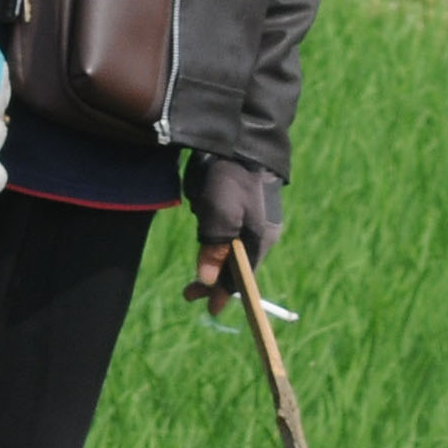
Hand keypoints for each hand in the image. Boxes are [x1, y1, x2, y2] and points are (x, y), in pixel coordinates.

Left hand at [185, 153, 281, 311]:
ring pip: (229, 248)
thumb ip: (213, 248)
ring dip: (211, 253)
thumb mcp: (219, 214)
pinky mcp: (246, 206)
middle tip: (188, 292)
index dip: (222, 295)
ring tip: (196, 242)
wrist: (241, 139)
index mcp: (258, 241)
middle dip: (213, 280)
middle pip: (236, 267)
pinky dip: (214, 234)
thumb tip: (207, 281)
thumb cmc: (231, 177)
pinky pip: (227, 229)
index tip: (207, 309)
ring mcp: (254, 220)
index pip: (241, 279)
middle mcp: (259, 234)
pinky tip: (203, 220)